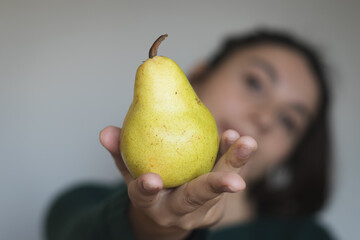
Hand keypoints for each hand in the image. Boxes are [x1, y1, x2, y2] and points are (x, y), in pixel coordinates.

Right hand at [100, 126, 256, 239]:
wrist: (168, 216)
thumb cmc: (150, 188)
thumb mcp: (131, 173)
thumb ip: (120, 153)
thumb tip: (105, 132)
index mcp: (151, 203)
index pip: (145, 198)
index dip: (146, 189)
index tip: (152, 180)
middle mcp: (177, 210)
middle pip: (195, 198)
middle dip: (214, 187)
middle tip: (235, 180)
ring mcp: (200, 210)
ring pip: (219, 188)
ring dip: (234, 165)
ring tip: (247, 143)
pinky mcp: (215, 204)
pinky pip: (226, 178)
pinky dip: (233, 159)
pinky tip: (239, 140)